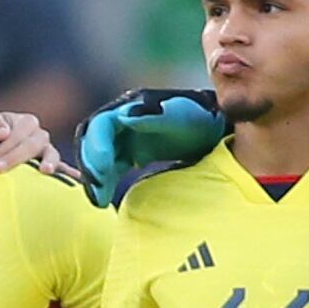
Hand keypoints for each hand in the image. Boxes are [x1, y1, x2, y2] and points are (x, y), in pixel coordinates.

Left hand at [0, 108, 66, 175]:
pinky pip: (63, 169)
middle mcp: (40, 135)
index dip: (5, 147)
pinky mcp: (53, 166)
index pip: (18, 133)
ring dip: (49, 162)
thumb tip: (2, 134)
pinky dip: (69, 173)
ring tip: (45, 170)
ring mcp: (48, 151)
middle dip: (15, 157)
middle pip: (32, 145)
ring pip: (52, 154)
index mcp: (27, 122)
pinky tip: (75, 178)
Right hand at [78, 86, 224, 206]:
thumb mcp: (181, 116)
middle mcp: (122, 118)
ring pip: (97, 155)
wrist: (217, 127)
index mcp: (131, 106)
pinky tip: (104, 198)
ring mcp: (125, 135)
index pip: (100, 126)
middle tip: (97, 195)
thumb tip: (124, 116)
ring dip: (95, 177)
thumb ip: (154, 115)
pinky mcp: (131, 151)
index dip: (95, 149)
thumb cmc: (201, 119)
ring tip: (100, 201)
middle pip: (93, 141)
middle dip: (91, 167)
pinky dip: (103, 180)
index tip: (100, 175)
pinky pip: (109, 165)